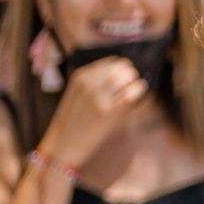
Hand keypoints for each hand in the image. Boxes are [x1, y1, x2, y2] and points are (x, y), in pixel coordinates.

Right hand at [38, 51, 148, 170]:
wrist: (64, 142)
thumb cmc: (72, 119)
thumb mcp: (76, 92)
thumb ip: (95, 80)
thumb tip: (121, 72)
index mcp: (81, 76)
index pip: (111, 61)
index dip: (122, 65)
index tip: (126, 71)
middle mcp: (90, 84)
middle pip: (121, 68)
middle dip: (131, 73)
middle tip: (133, 79)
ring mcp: (100, 98)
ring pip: (128, 79)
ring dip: (136, 82)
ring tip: (138, 86)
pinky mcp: (109, 113)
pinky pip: (131, 96)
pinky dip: (138, 93)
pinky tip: (138, 94)